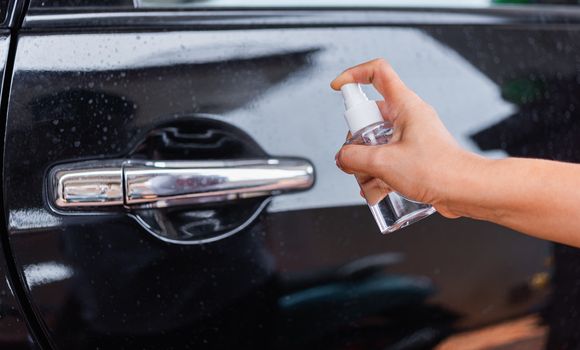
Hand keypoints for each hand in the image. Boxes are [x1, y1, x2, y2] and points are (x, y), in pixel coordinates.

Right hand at [332, 58, 474, 217]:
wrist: (465, 191)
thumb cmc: (438, 171)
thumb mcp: (384, 162)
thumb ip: (354, 157)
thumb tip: (342, 157)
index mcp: (405, 105)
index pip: (377, 72)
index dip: (354, 74)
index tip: (338, 88)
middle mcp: (408, 117)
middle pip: (368, 119)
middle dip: (356, 145)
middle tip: (355, 161)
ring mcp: (411, 137)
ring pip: (375, 144)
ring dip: (365, 167)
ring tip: (369, 185)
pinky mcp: (414, 156)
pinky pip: (386, 160)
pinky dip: (377, 176)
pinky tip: (376, 192)